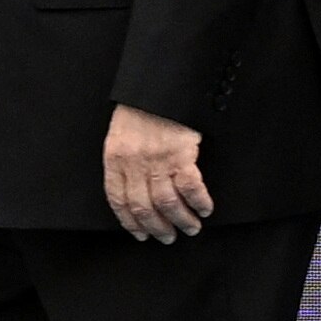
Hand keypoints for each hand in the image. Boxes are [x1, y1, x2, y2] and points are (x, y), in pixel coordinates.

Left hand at [102, 104, 211, 241]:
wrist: (158, 83)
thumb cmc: (141, 107)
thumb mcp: (121, 134)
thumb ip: (124, 161)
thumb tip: (134, 188)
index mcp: (115, 159)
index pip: (119, 200)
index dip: (130, 222)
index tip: (141, 235)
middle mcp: (134, 163)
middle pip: (144, 207)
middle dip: (157, 227)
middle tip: (168, 237)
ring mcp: (157, 159)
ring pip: (168, 203)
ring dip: (181, 220)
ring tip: (190, 228)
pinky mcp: (181, 153)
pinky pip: (191, 187)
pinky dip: (199, 201)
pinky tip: (205, 208)